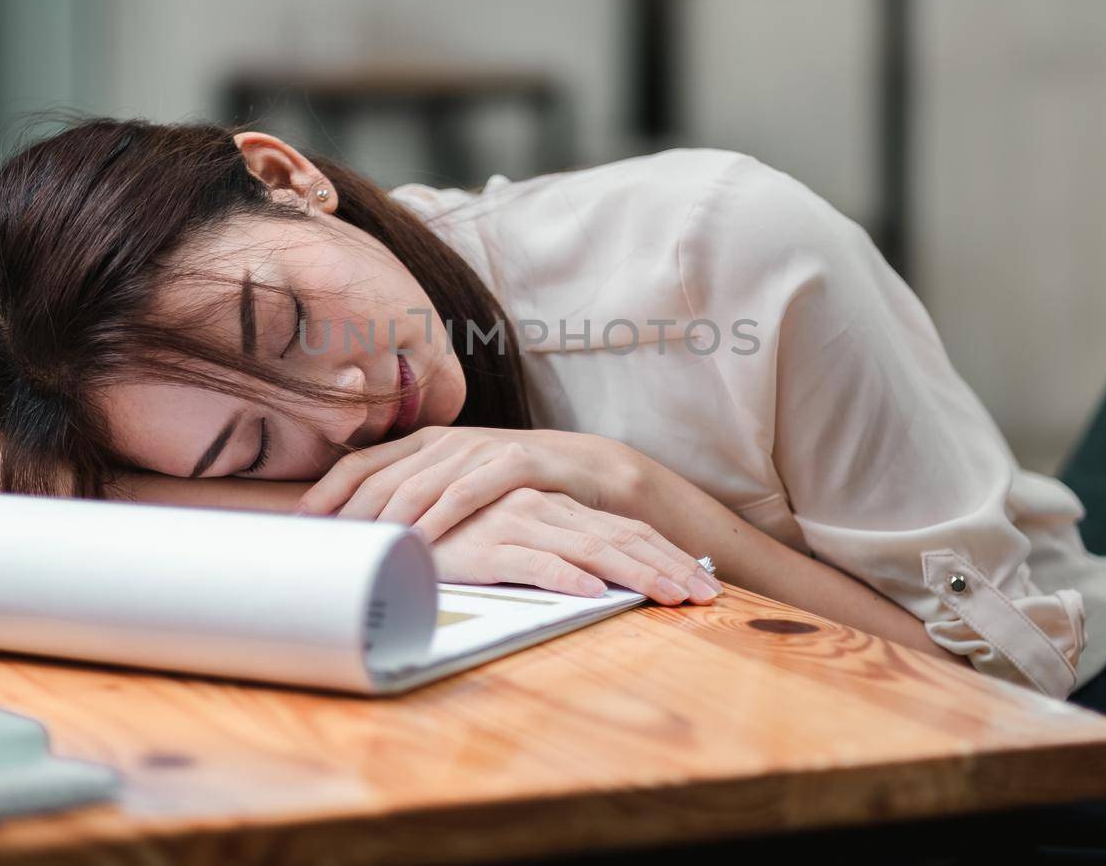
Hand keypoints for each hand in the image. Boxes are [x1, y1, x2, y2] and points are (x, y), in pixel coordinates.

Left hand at [296, 426, 641, 541]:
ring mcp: (480, 449)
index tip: (295, 524)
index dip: (325, 493)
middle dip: (346, 514)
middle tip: (320, 548)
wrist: (590, 471)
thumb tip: (362, 535)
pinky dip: (440, 517)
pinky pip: (468, 492)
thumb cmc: (516, 486)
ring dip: (386, 520)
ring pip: (419, 485)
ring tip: (359, 550)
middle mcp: (445, 441)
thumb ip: (417, 495)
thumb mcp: (460, 483)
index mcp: (423, 443)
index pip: (360, 464)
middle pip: (381, 477)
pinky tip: (420, 541)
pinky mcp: (516, 462)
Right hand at [429, 488, 721, 604]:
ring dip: (637, 575)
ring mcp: (518, 524)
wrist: (397, 527)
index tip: (704, 584)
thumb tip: (601, 578)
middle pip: (622, 538)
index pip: (625, 531)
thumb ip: (554, 550)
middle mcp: (545, 509)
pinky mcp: (488, 546)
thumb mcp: (517, 542)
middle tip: (709, 597)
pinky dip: (568, 578)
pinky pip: (536, 563)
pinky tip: (596, 594)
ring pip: (591, 550)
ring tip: (672, 597)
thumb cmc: (459, 540)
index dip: (668, 556)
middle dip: (670, 567)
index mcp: (557, 508)